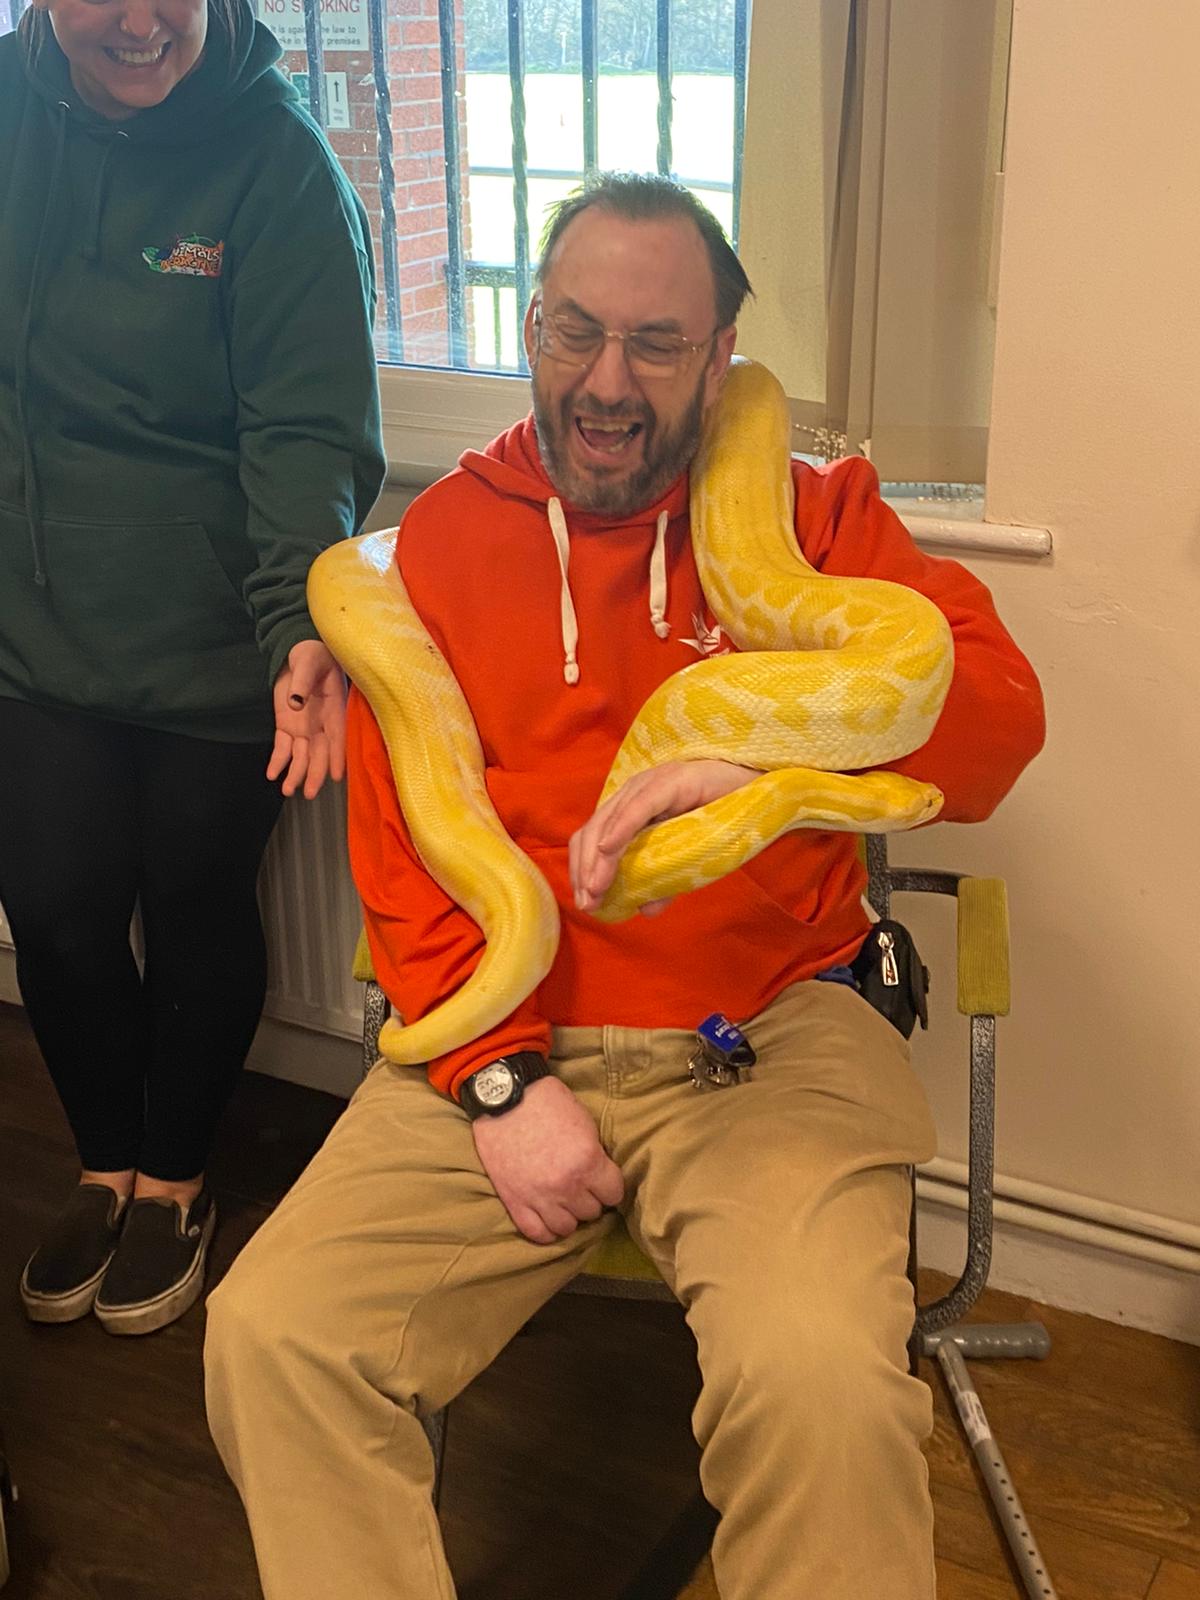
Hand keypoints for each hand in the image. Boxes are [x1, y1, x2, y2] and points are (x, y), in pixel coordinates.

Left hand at [268, 640, 347, 798]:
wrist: (300, 652)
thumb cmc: (313, 655)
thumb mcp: (308, 662)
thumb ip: (302, 681)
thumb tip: (296, 703)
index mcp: (333, 709)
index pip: (337, 736)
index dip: (337, 755)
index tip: (337, 775)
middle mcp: (320, 724)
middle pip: (320, 753)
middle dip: (315, 773)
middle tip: (310, 793)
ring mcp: (303, 727)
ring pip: (301, 756)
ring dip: (296, 774)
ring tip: (287, 791)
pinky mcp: (287, 726)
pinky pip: (283, 748)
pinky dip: (278, 761)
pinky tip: (272, 775)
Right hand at [472, 1077, 623, 1244]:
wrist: (503, 1098)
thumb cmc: (546, 1102)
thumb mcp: (584, 1122)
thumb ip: (594, 1154)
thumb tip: (601, 1176)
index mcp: (587, 1161)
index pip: (614, 1194)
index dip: (609, 1185)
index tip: (602, 1180)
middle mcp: (566, 1185)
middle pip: (591, 1211)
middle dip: (588, 1198)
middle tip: (580, 1185)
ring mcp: (539, 1197)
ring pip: (567, 1227)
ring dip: (568, 1214)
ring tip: (563, 1200)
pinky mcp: (514, 1202)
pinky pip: (537, 1233)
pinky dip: (545, 1229)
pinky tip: (547, 1216)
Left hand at [569, 759, 758, 916]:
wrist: (760, 789)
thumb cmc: (722, 819)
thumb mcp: (686, 857)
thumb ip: (666, 881)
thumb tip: (646, 911)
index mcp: (631, 808)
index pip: (590, 837)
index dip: (581, 869)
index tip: (585, 902)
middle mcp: (634, 793)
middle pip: (591, 831)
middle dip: (584, 871)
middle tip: (588, 903)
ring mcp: (650, 785)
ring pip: (609, 822)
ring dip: (598, 860)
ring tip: (596, 889)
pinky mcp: (671, 782)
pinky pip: (638, 808)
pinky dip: (620, 830)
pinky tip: (609, 851)